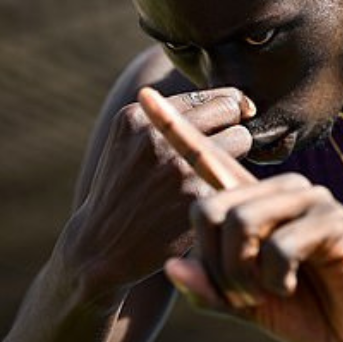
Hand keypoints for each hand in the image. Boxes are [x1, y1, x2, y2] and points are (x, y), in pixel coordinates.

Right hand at [59, 86, 255, 298]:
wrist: (101, 246)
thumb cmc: (122, 190)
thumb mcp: (127, 142)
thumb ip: (163, 118)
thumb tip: (229, 100)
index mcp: (139, 116)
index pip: (209, 95)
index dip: (226, 108)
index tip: (232, 121)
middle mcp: (158, 135)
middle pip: (229, 108)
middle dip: (233, 125)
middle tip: (228, 148)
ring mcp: (179, 165)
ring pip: (241, 138)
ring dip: (238, 154)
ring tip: (222, 171)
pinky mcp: (197, 196)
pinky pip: (236, 174)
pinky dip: (234, 182)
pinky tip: (224, 195)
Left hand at [141, 89, 342, 341]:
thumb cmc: (308, 310)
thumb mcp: (246, 305)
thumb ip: (209, 288)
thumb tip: (171, 266)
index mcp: (253, 202)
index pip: (205, 158)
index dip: (174, 129)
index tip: (142, 97)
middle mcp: (277, 189)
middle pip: (205, 206)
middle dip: (214, 265)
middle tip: (240, 295)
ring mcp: (306, 199)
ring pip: (238, 223)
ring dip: (242, 276)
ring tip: (266, 293)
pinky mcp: (331, 219)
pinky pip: (276, 247)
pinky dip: (275, 280)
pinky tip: (294, 287)